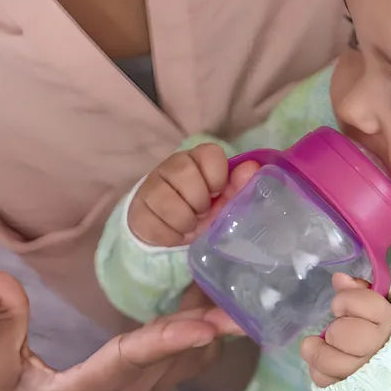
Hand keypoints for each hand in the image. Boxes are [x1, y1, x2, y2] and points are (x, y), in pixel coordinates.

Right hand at [0, 266, 227, 390]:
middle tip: (234, 281)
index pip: (127, 365)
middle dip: (205, 322)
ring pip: (189, 361)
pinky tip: (217, 296)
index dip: (165, 344)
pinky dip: (208, 332)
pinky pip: (192, 363)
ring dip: (213, 324)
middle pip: (170, 358)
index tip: (202, 325)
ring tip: (232, 278)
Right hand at [127, 144, 257, 245]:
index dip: (216, 178)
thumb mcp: (223, 201)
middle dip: (199, 202)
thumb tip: (253, 168)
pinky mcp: (137, 209)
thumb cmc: (202, 210)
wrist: (171, 228)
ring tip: (189, 223)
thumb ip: (239, 186)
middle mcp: (172, 165)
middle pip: (185, 173)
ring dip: (185, 221)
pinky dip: (171, 236)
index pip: (209, 154)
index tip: (216, 193)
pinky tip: (174, 232)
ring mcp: (151, 185)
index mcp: (198, 158)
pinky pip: (155, 224)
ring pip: (167, 201)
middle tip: (201, 212)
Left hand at [300, 273, 390, 387]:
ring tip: (319, 345)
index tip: (342, 307)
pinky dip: (318, 370)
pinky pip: (323, 379)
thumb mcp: (383, 311)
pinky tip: (326, 365)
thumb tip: (338, 279)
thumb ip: (361, 293)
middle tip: (337, 332)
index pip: (361, 303)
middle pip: (342, 333)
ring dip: (318, 350)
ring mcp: (366, 375)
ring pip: (328, 360)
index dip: (346, 301)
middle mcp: (380, 350)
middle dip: (335, 330)